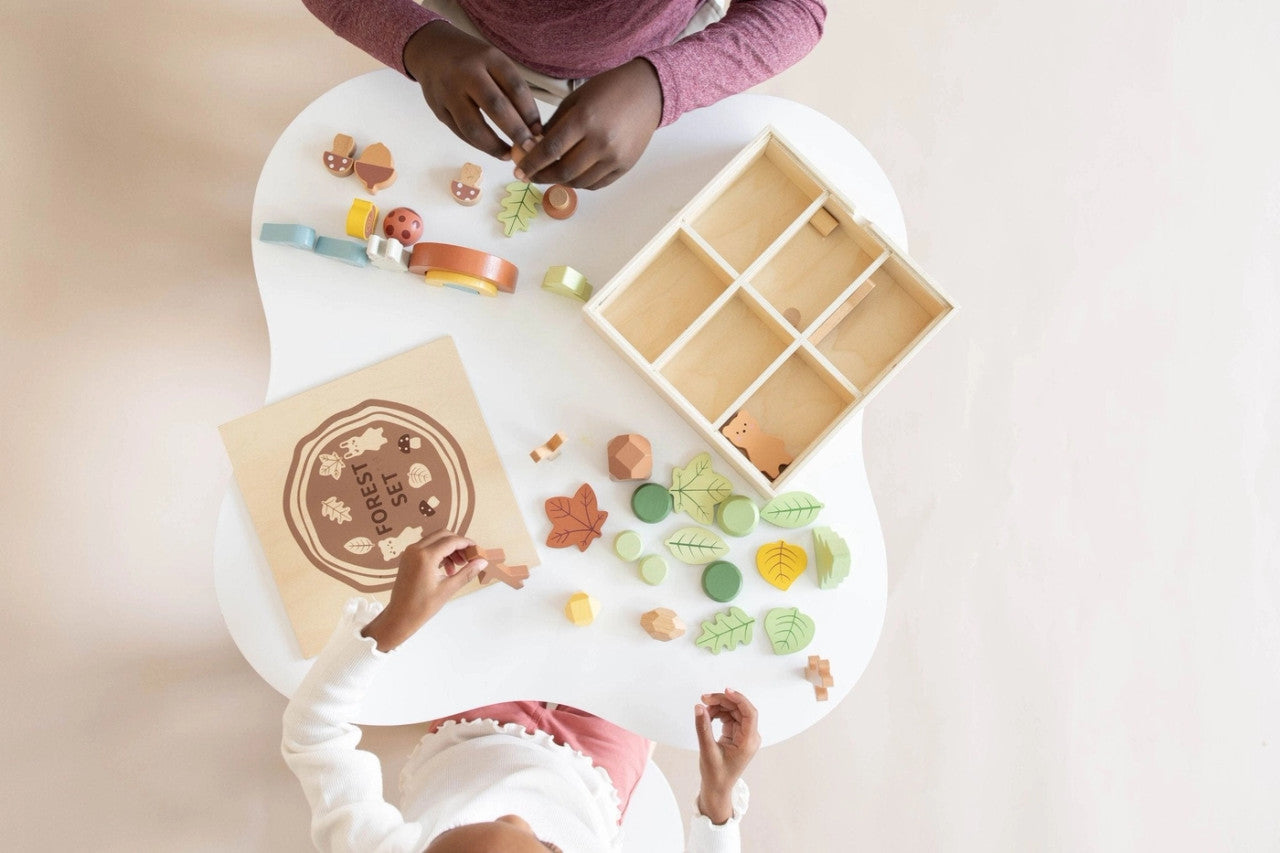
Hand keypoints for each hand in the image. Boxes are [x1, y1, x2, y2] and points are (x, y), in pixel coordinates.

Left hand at [360, 530, 485, 650]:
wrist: (399, 617)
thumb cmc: (422, 606)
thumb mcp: (448, 589)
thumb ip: (467, 573)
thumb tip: (482, 562)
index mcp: (425, 556)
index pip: (451, 541)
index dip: (467, 544)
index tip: (477, 551)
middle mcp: (415, 549)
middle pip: (443, 535)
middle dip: (458, 544)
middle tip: (468, 558)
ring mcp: (409, 553)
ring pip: (435, 540)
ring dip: (449, 549)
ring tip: (457, 567)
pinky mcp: (407, 558)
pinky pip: (427, 547)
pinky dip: (439, 553)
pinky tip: (446, 569)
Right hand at [403, 20, 541, 159]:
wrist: (430, 50)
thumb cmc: (473, 61)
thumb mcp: (494, 62)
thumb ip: (511, 90)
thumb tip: (533, 130)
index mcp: (488, 58)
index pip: (516, 88)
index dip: (531, 114)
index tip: (540, 133)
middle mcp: (467, 73)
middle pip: (496, 107)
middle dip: (516, 132)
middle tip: (529, 149)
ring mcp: (449, 92)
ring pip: (474, 127)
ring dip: (495, 146)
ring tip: (509, 155)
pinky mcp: (438, 108)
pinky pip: (460, 133)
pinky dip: (478, 145)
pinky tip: (491, 149)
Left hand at [514, 58, 662, 189]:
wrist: (648, 93)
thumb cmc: (608, 90)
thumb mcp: (576, 100)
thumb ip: (554, 125)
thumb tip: (532, 148)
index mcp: (585, 119)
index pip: (551, 149)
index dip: (531, 163)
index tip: (518, 171)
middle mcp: (601, 141)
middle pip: (563, 171)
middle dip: (541, 176)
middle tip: (529, 176)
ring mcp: (615, 157)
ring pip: (579, 182)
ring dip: (559, 182)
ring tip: (549, 175)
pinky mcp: (625, 166)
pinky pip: (596, 184)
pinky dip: (579, 183)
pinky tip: (570, 176)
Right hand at [694, 688, 760, 823]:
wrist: (717, 788)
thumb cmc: (716, 775)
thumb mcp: (707, 751)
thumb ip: (703, 728)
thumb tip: (699, 707)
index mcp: (748, 742)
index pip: (750, 713)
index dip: (739, 699)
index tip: (725, 691)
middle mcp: (749, 737)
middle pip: (740, 710)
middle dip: (723, 701)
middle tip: (704, 698)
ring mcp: (744, 735)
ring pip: (734, 712)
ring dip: (719, 707)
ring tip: (704, 709)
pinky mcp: (736, 735)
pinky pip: (730, 717)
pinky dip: (718, 714)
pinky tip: (708, 715)